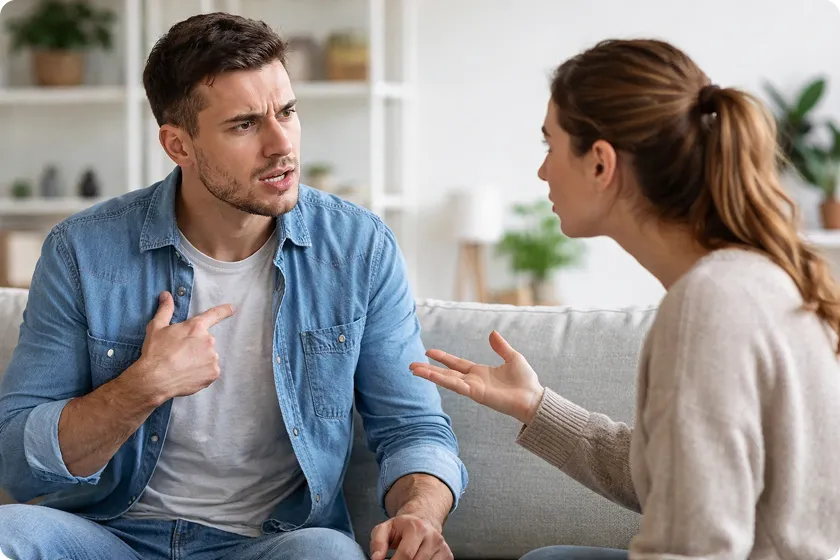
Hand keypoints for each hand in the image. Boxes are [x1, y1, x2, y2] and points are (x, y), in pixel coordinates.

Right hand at [132, 291, 234, 403]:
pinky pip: (210, 370)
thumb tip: (166, 294)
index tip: (232, 308)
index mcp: (196, 327)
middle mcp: (208, 340)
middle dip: (196, 345)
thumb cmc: (155, 352)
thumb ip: (165, 309)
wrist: (154, 379)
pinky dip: (202, 372)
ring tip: (183, 365)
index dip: (224, 310)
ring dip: (200, 359)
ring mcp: (213, 358)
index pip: (214, 315)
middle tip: (181, 353)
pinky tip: (189, 374)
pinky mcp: (213, 373)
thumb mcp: (156, 327)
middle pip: (206, 340)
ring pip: (209, 356)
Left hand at [370, 514, 451, 559]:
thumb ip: (377, 542)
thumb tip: (376, 559)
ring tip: (407, 559)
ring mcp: (442, 547)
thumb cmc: (402, 528)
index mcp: (417, 527)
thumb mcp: (385, 529)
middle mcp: (433, 536)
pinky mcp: (448, 556)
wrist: (422, 521)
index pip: (406, 555)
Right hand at [410, 330, 543, 424]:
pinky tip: (430, 376)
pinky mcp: (476, 394)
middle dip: (428, 370)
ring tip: (414, 370)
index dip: (443, 358)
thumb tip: (492, 333)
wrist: (533, 397)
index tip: (429, 352)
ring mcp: (473, 388)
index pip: (456, 364)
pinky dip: (443, 380)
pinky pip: (456, 386)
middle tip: (411, 365)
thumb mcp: (513, 357)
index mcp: (480, 372)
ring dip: (430, 375)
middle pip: (446, 374)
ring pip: (447, 380)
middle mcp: (473, 381)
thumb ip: (501, 347)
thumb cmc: (526, 381)